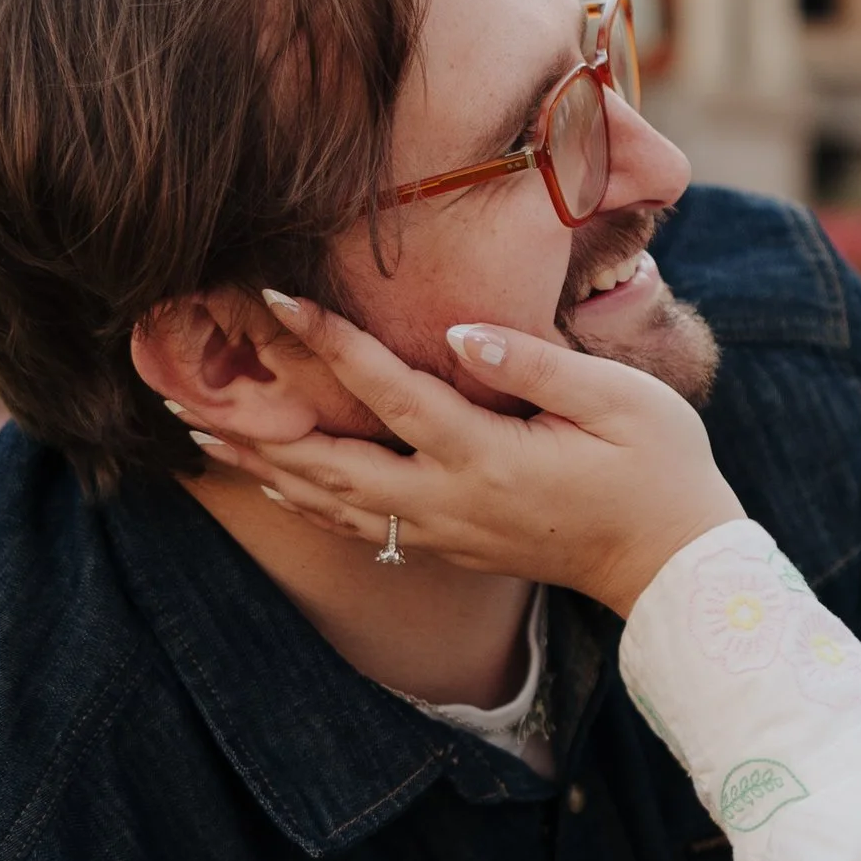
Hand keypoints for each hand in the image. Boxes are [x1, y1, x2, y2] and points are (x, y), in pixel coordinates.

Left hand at [187, 297, 742, 616]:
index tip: (275, 297)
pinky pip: (359, 529)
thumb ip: (535, 362)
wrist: (673, 563)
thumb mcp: (619, 400)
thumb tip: (457, 331)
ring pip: (332, 504)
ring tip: (199, 433)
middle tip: (187, 388)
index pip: (389, 393)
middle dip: (255, 425)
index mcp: (489, 456)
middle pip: (329, 464)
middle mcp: (452, 502)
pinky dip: (305, 503)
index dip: (329, 343)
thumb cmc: (660, 467)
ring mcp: (447, 532)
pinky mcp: (451, 546)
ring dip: (263, 468)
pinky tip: (271, 480)